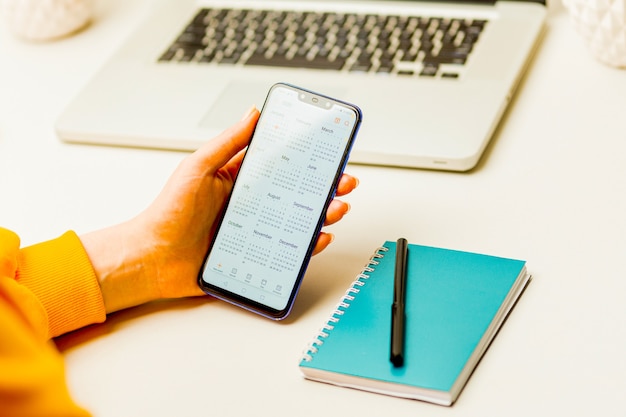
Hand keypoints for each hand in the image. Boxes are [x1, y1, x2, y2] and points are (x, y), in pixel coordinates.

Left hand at [81, 107, 358, 312]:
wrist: (153, 259)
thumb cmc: (169, 212)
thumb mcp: (198, 168)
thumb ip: (227, 143)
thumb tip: (253, 113)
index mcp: (239, 180)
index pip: (280, 164)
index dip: (305, 158)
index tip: (327, 150)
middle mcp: (251, 204)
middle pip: (296, 193)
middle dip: (324, 187)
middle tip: (344, 181)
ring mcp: (255, 231)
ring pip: (297, 221)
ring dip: (322, 214)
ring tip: (336, 208)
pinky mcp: (256, 256)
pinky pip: (288, 251)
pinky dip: (307, 246)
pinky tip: (319, 238)